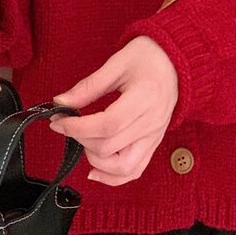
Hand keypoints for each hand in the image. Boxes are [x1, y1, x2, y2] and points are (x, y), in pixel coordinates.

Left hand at [49, 36, 177, 184]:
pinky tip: (95, 170)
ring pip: (124, 168)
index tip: (59, 120)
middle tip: (66, 124)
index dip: (78, 127)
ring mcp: (155, 137)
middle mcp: (152, 122)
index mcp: (145, 98)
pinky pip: (135, 170)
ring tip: (84, 141)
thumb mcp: (116, 64)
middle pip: (110, 147)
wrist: (176, 62)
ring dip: (96, 161)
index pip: (107, 125)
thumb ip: (89, 86)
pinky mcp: (154, 144)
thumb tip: (61, 102)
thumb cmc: (148, 57)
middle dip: (80, 139)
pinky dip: (113, 177)